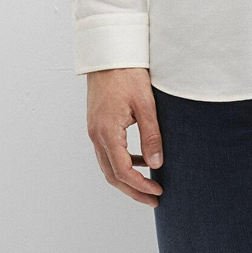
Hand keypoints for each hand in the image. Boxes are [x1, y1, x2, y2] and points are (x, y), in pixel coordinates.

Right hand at [86, 68, 164, 206]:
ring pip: (107, 165)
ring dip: (126, 178)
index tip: (158, 192)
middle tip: (154, 199)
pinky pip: (107, 151)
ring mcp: (94, 130)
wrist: (108, 52)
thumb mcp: (146, 104)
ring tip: (148, 184)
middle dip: (133, 190)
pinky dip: (122, 162)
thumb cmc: (127, 73)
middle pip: (112, 175)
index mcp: (107, 132)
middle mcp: (96, 135)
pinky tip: (140, 159)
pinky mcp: (97, 123)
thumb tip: (156, 165)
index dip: (140, 186)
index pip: (122, 171)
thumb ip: (151, 136)